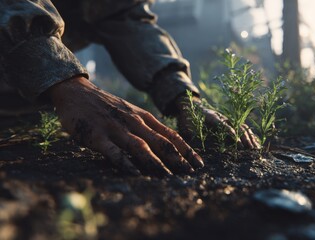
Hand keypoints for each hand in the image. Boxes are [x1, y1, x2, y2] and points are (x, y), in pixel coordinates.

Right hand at [47, 77, 203, 175]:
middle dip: (177, 159)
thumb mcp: (131, 112)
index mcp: (143, 117)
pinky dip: (125, 162)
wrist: (77, 92)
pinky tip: (135, 173)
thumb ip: (147, 127)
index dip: (186, 150)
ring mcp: (115, 128)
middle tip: (190, 174)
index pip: (171, 135)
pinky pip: (113, 151)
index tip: (198, 164)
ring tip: (168, 177)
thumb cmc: (108, 106)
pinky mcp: (97, 135)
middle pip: (160, 142)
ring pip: (140, 146)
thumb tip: (167, 146)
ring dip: (155, 162)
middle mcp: (133, 121)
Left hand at [176, 95, 259, 149]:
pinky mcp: (230, 122)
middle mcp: (222, 117)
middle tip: (251, 150)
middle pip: (237, 126)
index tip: (238, 145)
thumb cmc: (187, 119)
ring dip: (250, 138)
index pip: (224, 125)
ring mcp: (227, 118)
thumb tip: (196, 148)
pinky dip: (250, 135)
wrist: (191, 106)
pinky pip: (243, 128)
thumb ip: (192, 136)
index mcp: (212, 117)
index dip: (232, 134)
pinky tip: (256, 144)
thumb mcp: (186, 127)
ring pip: (242, 127)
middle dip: (245, 138)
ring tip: (257, 149)